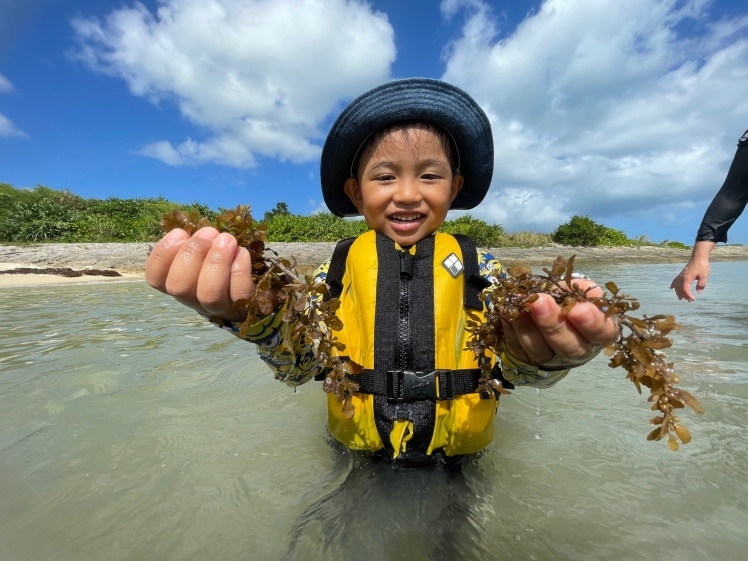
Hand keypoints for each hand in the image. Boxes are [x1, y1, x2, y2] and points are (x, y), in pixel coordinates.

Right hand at [145, 227, 253, 321]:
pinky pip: (240, 292)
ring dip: (216, 261)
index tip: (180, 232)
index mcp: (181, 284)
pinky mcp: (245, 307)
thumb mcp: (209, 253)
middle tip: (210, 232)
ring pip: (209, 293)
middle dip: (192, 253)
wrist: (262, 290)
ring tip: (227, 239)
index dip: (162, 255)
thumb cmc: (229, 265)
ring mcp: (220, 308)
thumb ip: (199, 244)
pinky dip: (240, 269)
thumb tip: (199, 230)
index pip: (156, 279)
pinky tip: (242, 253)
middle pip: (179, 287)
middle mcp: (195, 300)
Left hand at [500, 279, 619, 369]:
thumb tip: (572, 288)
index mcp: (597, 334)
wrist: (547, 318)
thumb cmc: (569, 305)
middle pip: (568, 346)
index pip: (602, 333)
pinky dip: (509, 328)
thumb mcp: (578, 294)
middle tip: (540, 302)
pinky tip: (505, 311)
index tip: (579, 309)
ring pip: (538, 349)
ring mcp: (550, 359)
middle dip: (552, 323)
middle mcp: (576, 351)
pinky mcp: (526, 360)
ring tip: (519, 303)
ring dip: (526, 326)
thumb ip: (578, 289)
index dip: (592, 323)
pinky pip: (516, 347)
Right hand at [670, 257, 709, 301]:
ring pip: (677, 286)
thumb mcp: (704, 276)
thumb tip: (698, 291)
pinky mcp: (681, 274)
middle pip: (680, 289)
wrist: (698, 257)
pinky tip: (671, 288)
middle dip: (684, 295)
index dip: (688, 295)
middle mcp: (682, 277)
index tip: (693, 299)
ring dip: (678, 292)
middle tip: (690, 301)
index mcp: (687, 278)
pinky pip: (675, 280)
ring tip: (680, 298)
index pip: (685, 289)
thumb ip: (701, 284)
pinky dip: (673, 285)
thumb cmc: (702, 266)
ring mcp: (681, 275)